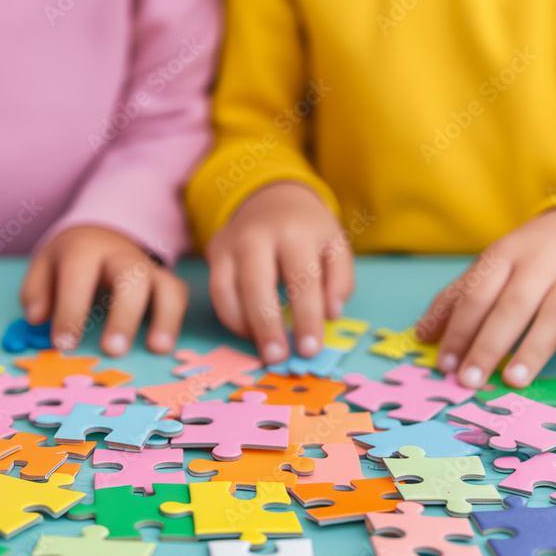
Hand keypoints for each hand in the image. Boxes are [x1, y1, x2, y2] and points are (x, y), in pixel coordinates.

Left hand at [20, 226, 186, 355]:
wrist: (100, 235)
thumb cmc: (69, 263)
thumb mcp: (44, 268)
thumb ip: (36, 292)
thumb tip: (37, 318)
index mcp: (84, 249)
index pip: (78, 277)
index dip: (71, 311)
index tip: (63, 344)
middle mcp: (120, 254)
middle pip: (129, 277)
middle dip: (123, 315)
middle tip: (113, 351)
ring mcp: (146, 266)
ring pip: (162, 284)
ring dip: (162, 317)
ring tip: (156, 348)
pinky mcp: (163, 279)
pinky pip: (177, 294)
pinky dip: (174, 319)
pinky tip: (164, 346)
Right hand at [205, 181, 354, 363]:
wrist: (272, 197)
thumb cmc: (308, 230)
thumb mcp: (335, 246)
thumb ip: (340, 280)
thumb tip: (330, 314)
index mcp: (295, 232)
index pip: (301, 280)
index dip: (306, 318)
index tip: (310, 349)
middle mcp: (257, 235)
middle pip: (257, 285)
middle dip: (267, 326)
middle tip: (278, 358)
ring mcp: (231, 243)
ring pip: (227, 290)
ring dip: (244, 326)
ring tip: (264, 350)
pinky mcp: (215, 252)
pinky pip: (217, 291)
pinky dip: (231, 317)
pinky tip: (250, 331)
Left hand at [417, 207, 555, 388]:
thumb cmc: (532, 257)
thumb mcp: (493, 267)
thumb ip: (457, 298)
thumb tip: (421, 334)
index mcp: (503, 255)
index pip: (475, 296)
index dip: (458, 331)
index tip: (444, 365)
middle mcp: (539, 262)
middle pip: (510, 307)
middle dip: (487, 346)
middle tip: (470, 380)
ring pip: (553, 313)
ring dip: (532, 348)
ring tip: (513, 380)